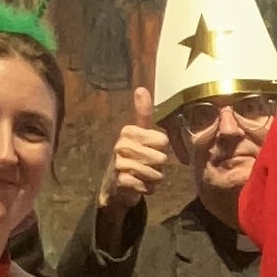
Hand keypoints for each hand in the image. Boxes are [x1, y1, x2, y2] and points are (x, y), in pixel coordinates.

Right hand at [100, 84, 170, 210]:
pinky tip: (137, 185)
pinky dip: (147, 188)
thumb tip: (141, 88)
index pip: (162, 140)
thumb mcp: (138, 133)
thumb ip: (142, 113)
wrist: (114, 186)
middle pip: (161, 158)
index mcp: (128, 131)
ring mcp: (120, 163)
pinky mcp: (122, 181)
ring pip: (156, 173)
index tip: (149, 148)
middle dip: (158, 166)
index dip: (161, 148)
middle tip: (145, 165)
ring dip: (154, 178)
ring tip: (142, 175)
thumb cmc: (131, 156)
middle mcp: (122, 145)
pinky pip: (148, 186)